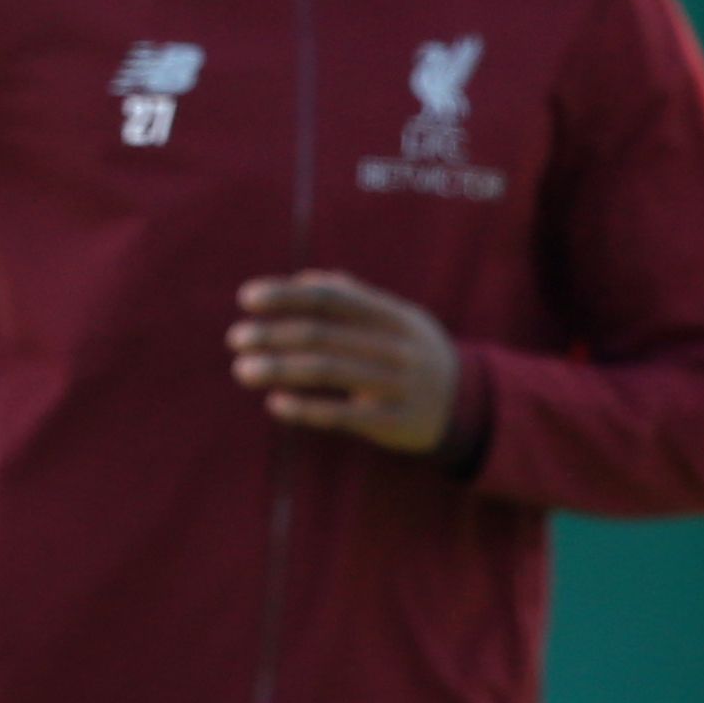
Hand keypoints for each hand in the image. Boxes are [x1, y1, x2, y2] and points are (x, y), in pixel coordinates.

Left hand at [229, 271, 459, 453]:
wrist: (468, 406)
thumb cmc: (412, 354)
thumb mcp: (397, 320)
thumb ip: (354, 298)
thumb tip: (303, 279)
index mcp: (394, 315)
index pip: (333, 298)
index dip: (288, 296)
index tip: (247, 298)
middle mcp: (398, 347)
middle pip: (324, 334)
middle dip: (273, 334)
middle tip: (235, 338)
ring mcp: (399, 385)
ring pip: (328, 372)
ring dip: (278, 369)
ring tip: (242, 369)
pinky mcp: (396, 422)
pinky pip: (343, 415)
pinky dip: (305, 409)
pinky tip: (275, 403)